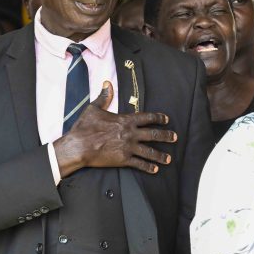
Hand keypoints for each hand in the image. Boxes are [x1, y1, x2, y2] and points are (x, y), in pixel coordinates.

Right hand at [53, 81, 176, 177]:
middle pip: (153, 134)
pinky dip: (148, 167)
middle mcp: (130, 133)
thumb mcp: (94, 108)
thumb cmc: (84, 127)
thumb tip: (107, 83)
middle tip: (175, 138)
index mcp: (125, 120)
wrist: (78, 146)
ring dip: (160, 155)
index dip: (158, 118)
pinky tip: (155, 169)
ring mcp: (128, 147)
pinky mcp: (123, 159)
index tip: (166, 119)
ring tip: (169, 159)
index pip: (147, 117)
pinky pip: (139, 164)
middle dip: (166, 136)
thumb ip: (104, 97)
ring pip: (149, 151)